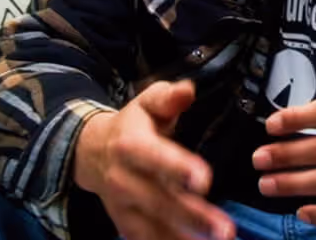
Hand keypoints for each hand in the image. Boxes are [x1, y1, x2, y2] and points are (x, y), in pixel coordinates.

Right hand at [73, 80, 234, 239]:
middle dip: (192, 216)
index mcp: (130, 144)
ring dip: (184, 237)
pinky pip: (147, 239)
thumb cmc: (132, 125)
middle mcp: (123, 179)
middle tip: (224, 228)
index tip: (204, 180)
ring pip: (153, 226)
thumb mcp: (147, 103)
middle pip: (158, 200)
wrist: (92, 152)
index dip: (177, 168)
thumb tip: (187, 91)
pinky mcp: (125, 224)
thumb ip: (168, 97)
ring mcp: (122, 206)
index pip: (154, 157)